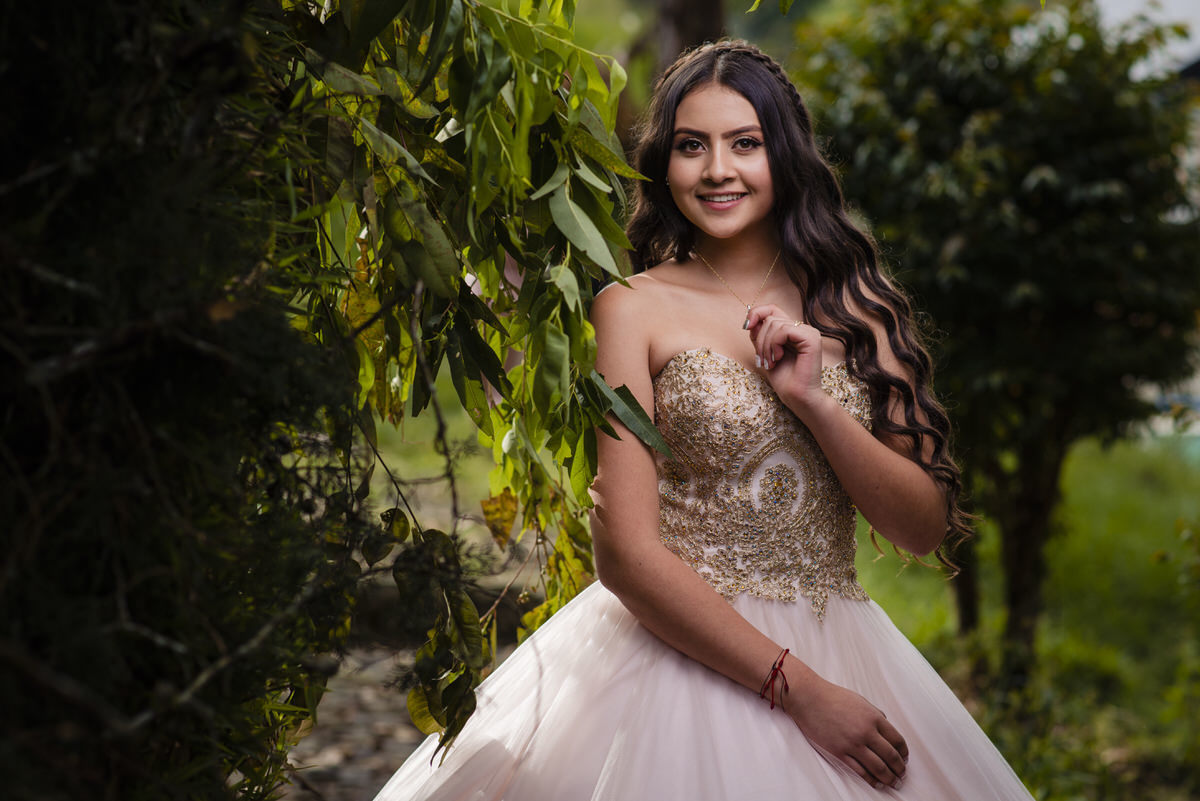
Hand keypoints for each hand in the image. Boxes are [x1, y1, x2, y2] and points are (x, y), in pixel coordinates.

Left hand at [745, 304, 824, 410]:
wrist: (797, 398)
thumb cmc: (784, 380)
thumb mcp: (764, 353)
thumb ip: (760, 336)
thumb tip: (750, 320)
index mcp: (793, 330)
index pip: (772, 309)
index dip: (756, 313)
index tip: (746, 327)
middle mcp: (802, 328)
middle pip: (770, 317)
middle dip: (760, 339)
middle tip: (763, 360)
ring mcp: (809, 332)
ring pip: (775, 323)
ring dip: (765, 345)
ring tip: (770, 362)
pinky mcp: (811, 338)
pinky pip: (784, 330)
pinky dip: (774, 344)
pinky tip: (778, 358)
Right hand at [783, 672, 908, 790]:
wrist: (809, 698)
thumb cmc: (833, 697)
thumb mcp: (860, 700)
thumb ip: (875, 713)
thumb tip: (885, 722)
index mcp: (874, 717)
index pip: (897, 740)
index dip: (904, 753)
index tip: (905, 759)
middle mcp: (867, 731)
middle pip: (891, 756)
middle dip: (900, 769)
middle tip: (902, 775)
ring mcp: (853, 743)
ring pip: (878, 767)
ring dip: (889, 778)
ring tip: (893, 783)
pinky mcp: (840, 752)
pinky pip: (860, 770)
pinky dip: (871, 780)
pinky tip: (876, 783)